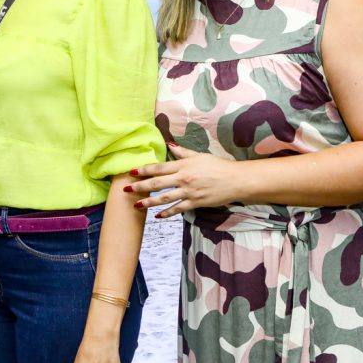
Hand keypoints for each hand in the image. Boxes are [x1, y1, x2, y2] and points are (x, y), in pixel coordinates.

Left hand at [129, 143, 243, 216]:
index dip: (144, 170)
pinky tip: (157, 216)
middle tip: (126, 190)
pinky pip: (178, 209)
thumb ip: (183, 152)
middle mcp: (183, 178)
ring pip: (164, 198)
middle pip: (157, 183)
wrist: (236, 180)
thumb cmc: (218, 166)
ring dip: (148, 202)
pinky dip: (167, 213)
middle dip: (140, 187)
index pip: (159, 168)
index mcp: (183, 165)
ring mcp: (189, 192)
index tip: (132, 173)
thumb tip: (170, 146)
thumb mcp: (200, 155)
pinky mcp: (195, 203)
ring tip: (136, 205)